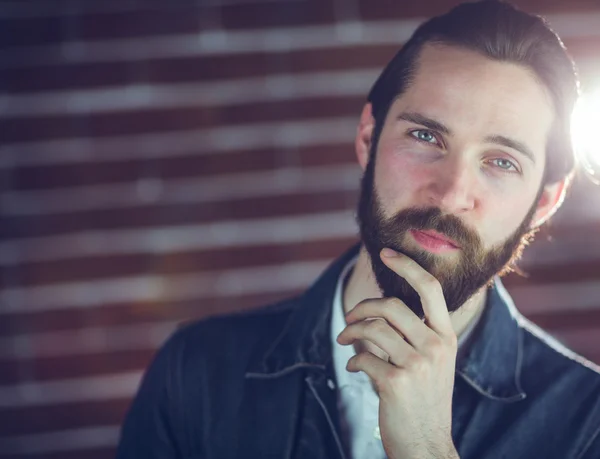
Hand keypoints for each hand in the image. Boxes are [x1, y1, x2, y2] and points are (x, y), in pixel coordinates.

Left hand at [336, 248, 459, 458]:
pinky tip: (354, 369)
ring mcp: (418, 365)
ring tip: (344, 342)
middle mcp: (436, 346)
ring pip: (372, 329)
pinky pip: (363, 358)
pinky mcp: (397, 383)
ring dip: (350, 333)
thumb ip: (412, 335)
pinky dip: (352, 361)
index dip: (407, 265)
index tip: (386, 253)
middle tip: (349, 319)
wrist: (427, 446)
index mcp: (446, 337)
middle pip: (391, 306)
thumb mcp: (432, 363)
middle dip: (362, 308)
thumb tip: (373, 313)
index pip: (430, 289)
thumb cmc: (425, 400)